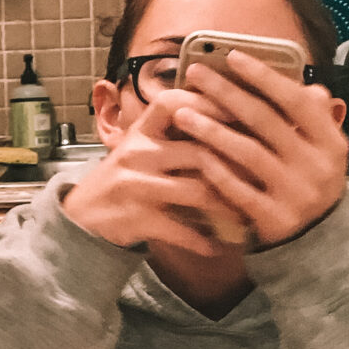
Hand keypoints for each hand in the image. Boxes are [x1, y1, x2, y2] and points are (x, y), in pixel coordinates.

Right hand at [63, 89, 252, 255]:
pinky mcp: (135, 218)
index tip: (242, 111)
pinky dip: (204, 240)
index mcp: (139, 133)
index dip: (207, 104)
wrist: (80, 217)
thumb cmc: (122, 180)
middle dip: (237, 164)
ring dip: (229, 205)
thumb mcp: (139, 149)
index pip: (172, 104)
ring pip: (196, 191)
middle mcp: (136, 155)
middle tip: (268, 173)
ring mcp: (135, 187)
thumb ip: (174, 135)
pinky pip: (180, 230)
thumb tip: (228, 117)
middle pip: (197, 150)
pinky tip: (222, 245)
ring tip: (249, 211)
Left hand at [167, 52, 348, 246]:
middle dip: (226, 93)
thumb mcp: (320, 151)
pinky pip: (238, 189)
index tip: (232, 56)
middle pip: (265, 121)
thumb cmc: (307, 183)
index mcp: (330, 142)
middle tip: (195, 74)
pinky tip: (195, 154)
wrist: (317, 241)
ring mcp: (296, 193)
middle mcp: (317, 166)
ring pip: (248, 153)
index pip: (296, 101)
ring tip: (181, 113)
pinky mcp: (274, 218)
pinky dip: (216, 170)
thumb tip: (307, 85)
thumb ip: (311, 119)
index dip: (263, 76)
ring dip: (211, 129)